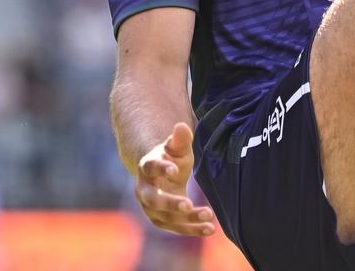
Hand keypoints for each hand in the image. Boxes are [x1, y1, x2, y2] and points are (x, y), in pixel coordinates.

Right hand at [135, 122, 215, 236]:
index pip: (150, 167)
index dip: (161, 168)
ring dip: (187, 219)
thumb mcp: (177, 148)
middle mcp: (144, 190)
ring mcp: (151, 208)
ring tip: (208, 214)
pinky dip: (193, 229)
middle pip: (153, 199)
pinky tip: (210, 229)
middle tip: (188, 204)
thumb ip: (180, 139)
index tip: (175, 170)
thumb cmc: (171, 158)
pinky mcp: (162, 220)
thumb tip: (181, 126)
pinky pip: (177, 227)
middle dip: (170, 203)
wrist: (163, 175)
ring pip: (167, 217)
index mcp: (147, 167)